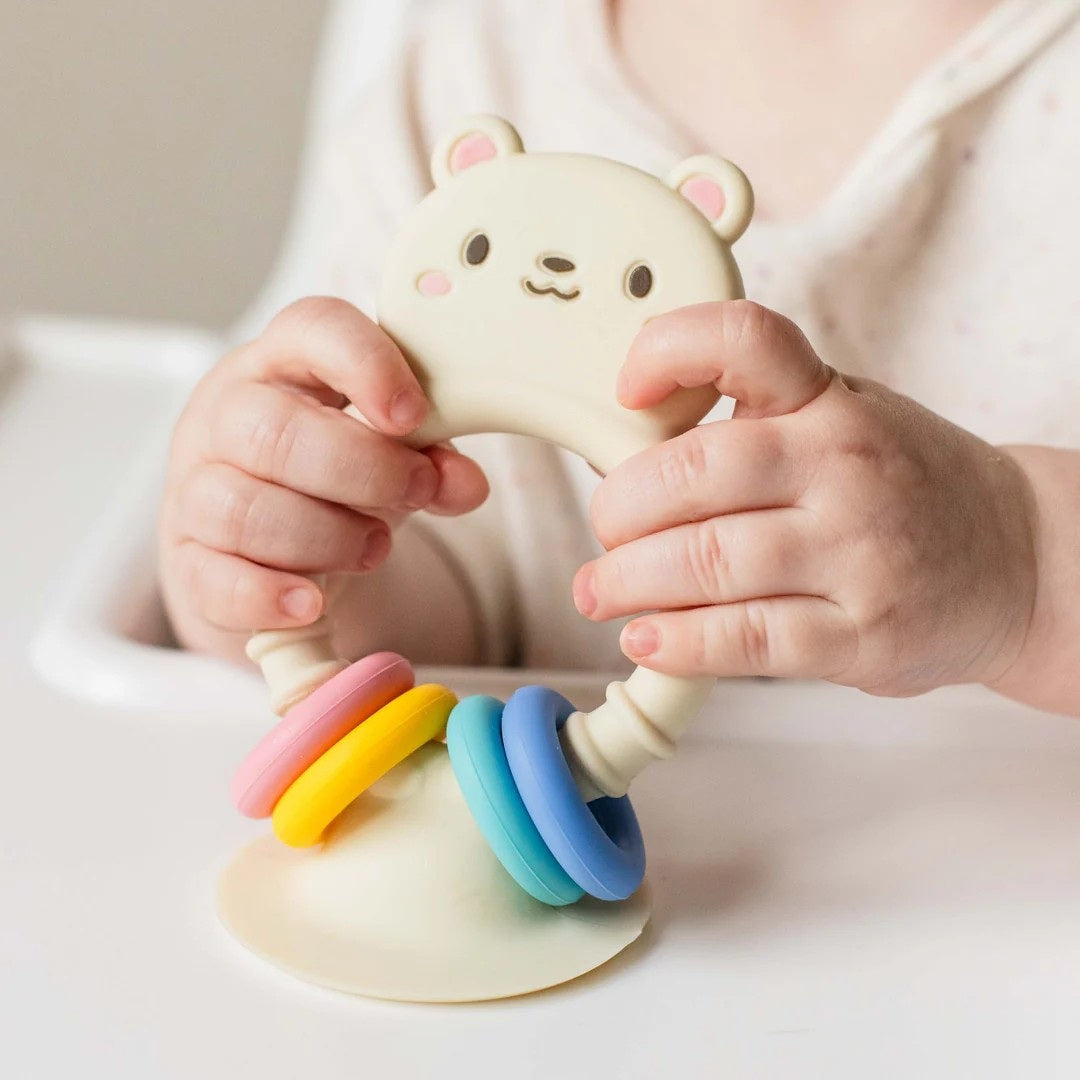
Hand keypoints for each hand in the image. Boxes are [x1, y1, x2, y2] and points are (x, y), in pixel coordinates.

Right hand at [159, 296, 487, 647]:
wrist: (264, 544)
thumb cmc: (328, 475)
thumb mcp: (389, 454)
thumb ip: (430, 461)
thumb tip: (465, 484)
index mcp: (283, 364)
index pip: (313, 330)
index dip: (366, 364)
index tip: (412, 414)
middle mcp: (227, 416)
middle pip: (276, 430)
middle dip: (363, 469)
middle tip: (417, 491)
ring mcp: (196, 488)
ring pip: (245, 509)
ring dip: (327, 536)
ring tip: (375, 549)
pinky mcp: (189, 562)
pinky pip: (216, 580)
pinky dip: (269, 595)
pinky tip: (311, 601)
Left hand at [574, 301, 1037, 696]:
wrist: (1021, 560)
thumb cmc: (905, 486)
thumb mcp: (842, 420)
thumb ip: (754, 426)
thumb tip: (628, 458)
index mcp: (830, 401)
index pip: (744, 341)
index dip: (667, 353)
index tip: (625, 390)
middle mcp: (845, 466)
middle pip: (692, 474)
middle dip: (619, 511)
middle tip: (604, 533)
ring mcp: (859, 553)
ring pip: (707, 563)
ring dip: (628, 582)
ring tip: (598, 592)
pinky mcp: (864, 635)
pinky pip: (747, 639)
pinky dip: (680, 642)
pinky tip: (648, 638)